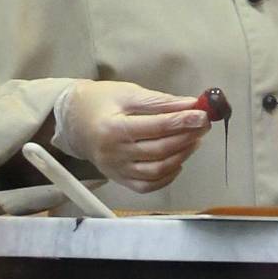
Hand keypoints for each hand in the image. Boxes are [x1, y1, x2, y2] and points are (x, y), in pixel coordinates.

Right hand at [54, 80, 210, 194]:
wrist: (73, 121)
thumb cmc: (101, 101)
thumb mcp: (128, 93)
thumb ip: (159, 101)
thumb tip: (191, 104)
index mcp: (113, 128)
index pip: (155, 127)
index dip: (182, 121)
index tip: (203, 115)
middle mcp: (114, 154)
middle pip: (159, 150)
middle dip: (186, 137)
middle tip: (203, 125)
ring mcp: (116, 170)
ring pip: (156, 170)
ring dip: (181, 156)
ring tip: (194, 140)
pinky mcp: (119, 179)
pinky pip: (147, 186)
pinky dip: (167, 177)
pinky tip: (179, 161)